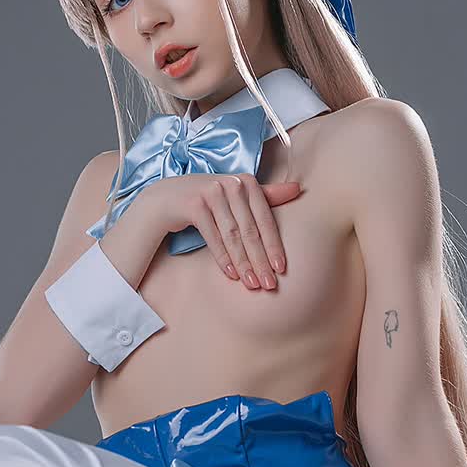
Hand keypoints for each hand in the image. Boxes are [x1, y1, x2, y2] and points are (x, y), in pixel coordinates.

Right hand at [130, 172, 302, 290]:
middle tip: (269, 284)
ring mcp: (211, 193)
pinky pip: (212, 237)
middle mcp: (231, 184)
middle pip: (250, 230)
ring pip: (233, 236)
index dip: (274, 245)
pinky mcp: (194, 204)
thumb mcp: (237, 196)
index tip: (281, 269)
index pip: (265, 219)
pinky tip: (231, 275)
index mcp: (246, 182)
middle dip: (261, 260)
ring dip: (243, 263)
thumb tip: (298, 189)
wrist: (167, 197)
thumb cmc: (208, 199)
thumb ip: (267, 194)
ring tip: (252, 284)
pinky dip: (223, 257)